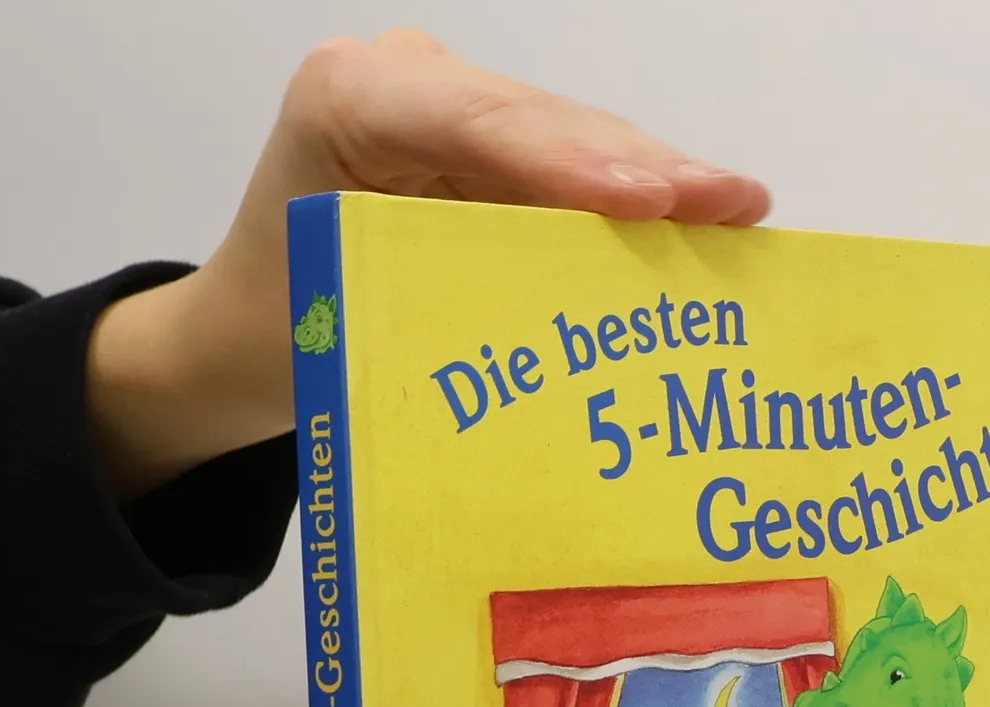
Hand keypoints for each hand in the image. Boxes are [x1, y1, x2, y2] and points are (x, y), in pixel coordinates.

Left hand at [87, 30, 770, 496]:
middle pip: (544, 122)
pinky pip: (571, 166)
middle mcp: (405, 82)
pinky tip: (710, 218)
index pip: (475, 121)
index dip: (571, 158)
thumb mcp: (353, 322)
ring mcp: (452, 107)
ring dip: (661, 183)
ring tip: (742, 213)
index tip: (649, 198)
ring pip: (572, 138)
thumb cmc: (288, 336)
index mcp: (350, 100)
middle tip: (734, 205)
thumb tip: (575, 342)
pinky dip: (637, 202)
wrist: (247, 333)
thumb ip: (450, 303)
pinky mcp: (486, 145)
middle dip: (644, 167)